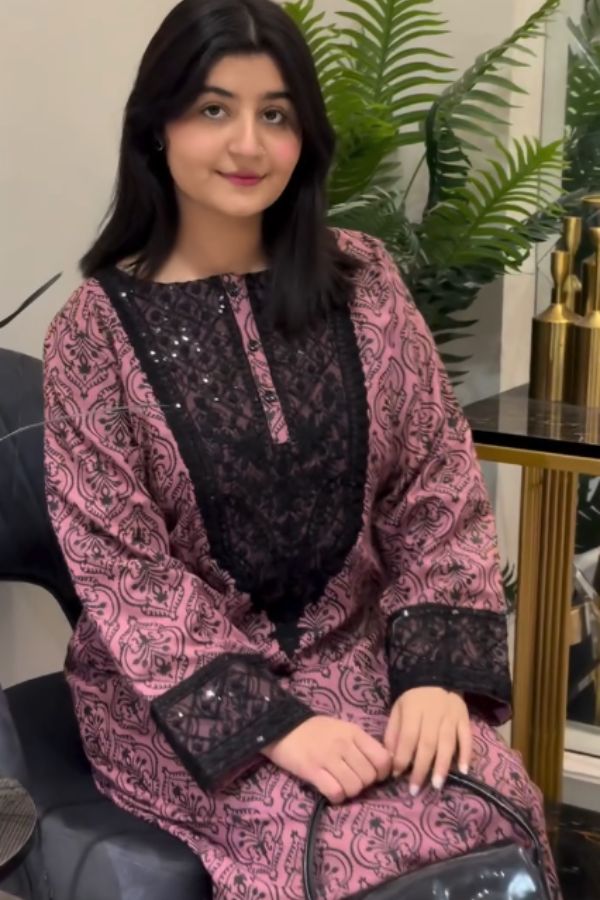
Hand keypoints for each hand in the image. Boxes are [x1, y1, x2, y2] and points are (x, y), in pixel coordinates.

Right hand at [261, 716, 392, 803]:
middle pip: (369, 777)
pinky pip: (335, 792)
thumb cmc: (315, 730)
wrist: (282, 726)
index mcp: (354, 732)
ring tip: (340, 785)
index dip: (382, 772)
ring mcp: (328, 757)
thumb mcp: (342, 729)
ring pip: (354, 787)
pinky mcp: (312, 770)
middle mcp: (344, 744)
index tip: (374, 775)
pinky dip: (336, 797)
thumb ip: (360, 744)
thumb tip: (381, 764)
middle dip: (363, 784)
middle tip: (352, 780)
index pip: (383, 758)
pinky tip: (331, 792)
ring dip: (349, 792)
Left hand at [384, 687, 471, 795]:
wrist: (436, 676)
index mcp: (413, 709)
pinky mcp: (465, 719)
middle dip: (421, 768)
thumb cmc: (414, 698)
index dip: (402, 757)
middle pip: (428, 743)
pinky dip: (466, 755)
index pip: (408, 736)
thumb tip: (390, 759)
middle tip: (415, 789)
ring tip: (437, 785)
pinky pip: (467, 738)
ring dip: (442, 766)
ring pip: (447, 743)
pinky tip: (463, 771)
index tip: (397, 775)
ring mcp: (451, 716)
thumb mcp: (398, 709)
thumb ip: (393, 733)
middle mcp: (433, 713)